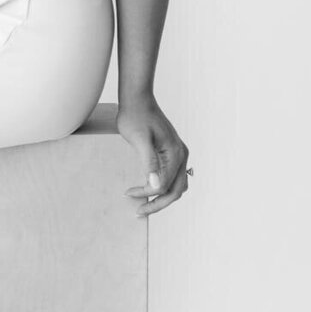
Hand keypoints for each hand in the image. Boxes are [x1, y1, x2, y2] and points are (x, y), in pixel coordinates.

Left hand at [117, 96, 190, 216]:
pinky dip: (162, 187)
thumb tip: (155, 186)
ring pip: (176, 185)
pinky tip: (147, 189)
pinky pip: (171, 176)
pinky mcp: (171, 152)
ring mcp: (179, 153)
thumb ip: (149, 162)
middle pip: (176, 190)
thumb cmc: (135, 117)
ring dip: (161, 197)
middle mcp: (182, 155)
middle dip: (158, 204)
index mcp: (176, 154)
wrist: (137, 100)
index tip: (128, 193)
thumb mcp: (139, 140)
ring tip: (143, 204)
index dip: (147, 194)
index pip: (165, 186)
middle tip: (138, 212)